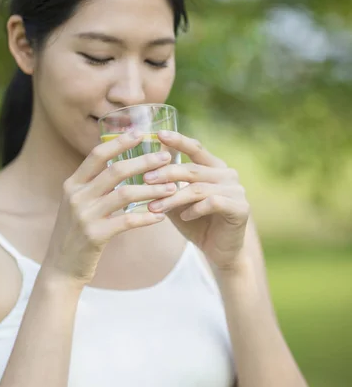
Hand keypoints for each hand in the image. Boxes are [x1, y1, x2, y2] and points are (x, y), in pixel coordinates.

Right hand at [42, 131, 176, 288]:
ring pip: (125, 194)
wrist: (61, 267)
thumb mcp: (78, 204)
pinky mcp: (94, 235)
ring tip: (172, 188)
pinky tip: (160, 216)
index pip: (97, 155)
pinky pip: (127, 221)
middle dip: (144, 161)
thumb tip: (121, 166)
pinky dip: (146, 217)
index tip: (140, 132)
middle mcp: (76, 196)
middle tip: (165, 157)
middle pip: (116, 170)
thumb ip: (94, 186)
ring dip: (152, 190)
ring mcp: (84, 216)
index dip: (119, 142)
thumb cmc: (76, 233)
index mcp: (72, 184)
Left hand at [143, 130, 249, 269]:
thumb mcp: (177, 200)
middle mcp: (228, 174)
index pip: (196, 148)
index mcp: (214, 166)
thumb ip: (168, 182)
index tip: (159, 134)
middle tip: (145, 179)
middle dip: (166, 173)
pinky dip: (195, 209)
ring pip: (198, 188)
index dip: (178, 140)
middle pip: (192, 168)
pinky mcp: (241, 208)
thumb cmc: (196, 222)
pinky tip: (183, 216)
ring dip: (174, 197)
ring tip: (154, 206)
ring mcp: (237, 190)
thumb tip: (146, 162)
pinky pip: (213, 202)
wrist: (220, 252)